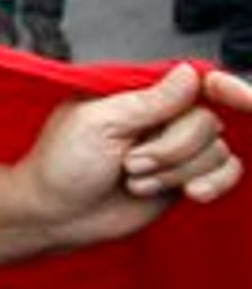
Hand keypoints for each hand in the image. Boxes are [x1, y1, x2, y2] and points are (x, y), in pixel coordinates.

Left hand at [0, 65, 250, 272]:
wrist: (55, 215)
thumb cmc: (60, 166)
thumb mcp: (97, 124)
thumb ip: (149, 101)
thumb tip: (188, 73)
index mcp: (137, 96)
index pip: (193, 81)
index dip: (224, 87)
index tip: (238, 96)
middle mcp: (161, 119)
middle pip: (206, 122)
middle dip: (170, 149)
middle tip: (129, 164)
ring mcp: (174, 149)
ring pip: (216, 151)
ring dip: (176, 172)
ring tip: (134, 180)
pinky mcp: (184, 178)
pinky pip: (226, 172)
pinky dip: (213, 183)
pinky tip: (188, 193)